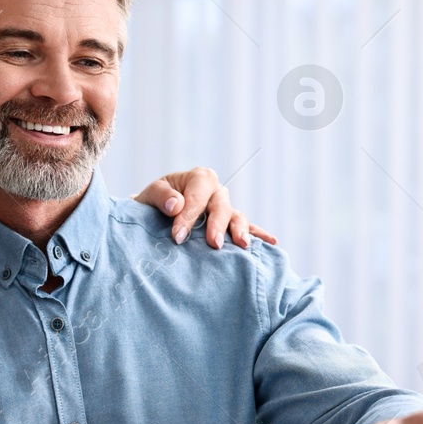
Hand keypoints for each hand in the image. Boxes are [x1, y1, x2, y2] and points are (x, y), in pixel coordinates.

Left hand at [134, 167, 277, 248]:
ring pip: (236, 217)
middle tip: (213, 244)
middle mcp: (216, 191)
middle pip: (221, 206)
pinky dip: (258, 235)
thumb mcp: (150, 194)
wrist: (156, 213)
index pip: (197, 196)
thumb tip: (176, 205)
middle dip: (217, 225)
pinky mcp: (229, 224)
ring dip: (240, 231)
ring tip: (243, 245)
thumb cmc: (155, 202)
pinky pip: (246, 228)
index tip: (178, 236)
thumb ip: (161, 196)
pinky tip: (272, 242)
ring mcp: (225, 208)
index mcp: (199, 178)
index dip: (188, 216)